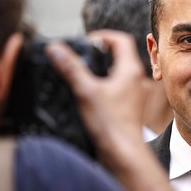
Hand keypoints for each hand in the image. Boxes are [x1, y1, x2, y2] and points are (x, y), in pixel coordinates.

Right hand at [46, 30, 147, 164]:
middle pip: (119, 54)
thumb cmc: (111, 125)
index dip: (102, 36)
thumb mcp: (86, 91)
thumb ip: (70, 68)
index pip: (121, 40)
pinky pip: (115, 87)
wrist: (123, 154)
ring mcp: (132, 94)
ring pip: (117, 71)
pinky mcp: (127, 106)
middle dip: (98, 52)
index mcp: (130, 70)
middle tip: (79, 56)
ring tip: (80, 73)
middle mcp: (135, 80)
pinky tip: (86, 93)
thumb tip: (55, 48)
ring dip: (100, 69)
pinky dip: (102, 84)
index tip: (85, 42)